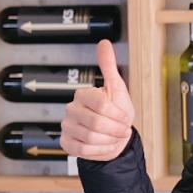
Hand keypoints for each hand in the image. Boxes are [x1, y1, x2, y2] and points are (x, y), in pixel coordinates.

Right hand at [60, 39, 134, 161]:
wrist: (115, 137)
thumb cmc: (117, 112)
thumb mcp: (117, 88)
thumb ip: (109, 66)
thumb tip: (104, 42)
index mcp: (83, 94)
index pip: (102, 104)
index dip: (118, 115)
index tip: (125, 118)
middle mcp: (72, 109)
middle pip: (96, 123)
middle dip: (115, 129)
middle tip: (122, 130)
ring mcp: (67, 126)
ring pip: (90, 138)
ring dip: (109, 140)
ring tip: (114, 137)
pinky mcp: (66, 143)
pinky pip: (83, 150)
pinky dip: (100, 150)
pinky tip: (106, 145)